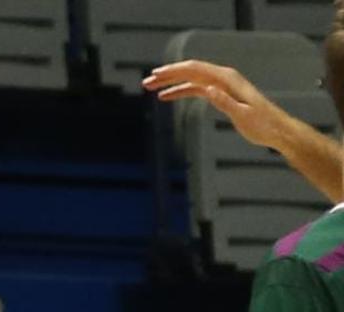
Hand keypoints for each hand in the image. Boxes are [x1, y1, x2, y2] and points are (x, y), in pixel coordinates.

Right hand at [143, 60, 291, 151]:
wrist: (276, 129)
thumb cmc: (262, 124)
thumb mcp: (242, 115)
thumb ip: (225, 101)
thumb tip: (208, 89)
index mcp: (228, 79)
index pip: (196, 69)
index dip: (174, 71)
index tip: (156, 75)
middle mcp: (224, 78)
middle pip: (190, 71)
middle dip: (168, 75)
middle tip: (147, 82)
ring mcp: (222, 86)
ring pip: (191, 80)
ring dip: (172, 83)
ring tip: (152, 89)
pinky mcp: (221, 94)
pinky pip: (197, 89)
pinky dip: (181, 91)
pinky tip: (168, 96)